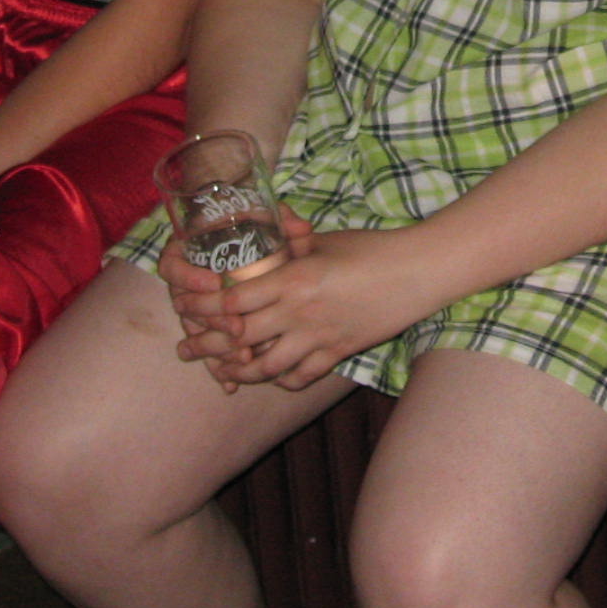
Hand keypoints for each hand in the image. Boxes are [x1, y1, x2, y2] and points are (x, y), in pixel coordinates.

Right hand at [160, 205, 312, 389]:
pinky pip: (208, 353)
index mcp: (187, 254)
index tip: (215, 281)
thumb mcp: (265, 222)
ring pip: (197, 336)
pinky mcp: (208, 334)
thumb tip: (301, 226)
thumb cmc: (253, 231)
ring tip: (241, 358)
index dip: (190, 277)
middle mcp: (185, 286)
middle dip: (212, 321)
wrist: (247, 249)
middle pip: (186, 309)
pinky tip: (231, 385)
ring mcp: (194, 313)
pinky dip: (219, 369)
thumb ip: (280, 222)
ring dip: (217, 349)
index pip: (172, 266)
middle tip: (236, 327)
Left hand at [171, 220, 437, 391]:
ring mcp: (318, 337)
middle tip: (189, 347)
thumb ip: (290, 242)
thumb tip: (267, 229)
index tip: (191, 306)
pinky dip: (281, 378)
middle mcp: (300, 311)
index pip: (235, 298)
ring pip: (265, 366)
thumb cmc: (372, 249)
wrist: (417, 273)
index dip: (208, 306)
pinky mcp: (337, 353)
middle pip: (240, 336)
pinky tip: (273, 373)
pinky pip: (299, 376)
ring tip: (222, 369)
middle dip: (210, 343)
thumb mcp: (325, 240)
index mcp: (293, 277)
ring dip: (240, 370)